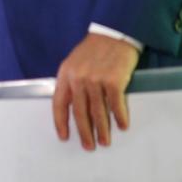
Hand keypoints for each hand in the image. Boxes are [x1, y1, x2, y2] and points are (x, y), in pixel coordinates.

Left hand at [52, 32, 139, 149]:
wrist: (112, 35)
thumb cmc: (93, 51)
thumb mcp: (74, 64)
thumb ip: (72, 83)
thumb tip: (74, 108)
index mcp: (65, 75)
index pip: (59, 103)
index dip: (60, 122)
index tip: (64, 137)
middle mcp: (78, 79)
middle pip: (79, 112)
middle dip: (84, 132)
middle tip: (88, 146)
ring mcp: (95, 80)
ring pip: (97, 112)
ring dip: (102, 129)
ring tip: (105, 142)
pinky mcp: (113, 81)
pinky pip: (116, 105)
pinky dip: (119, 117)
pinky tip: (122, 126)